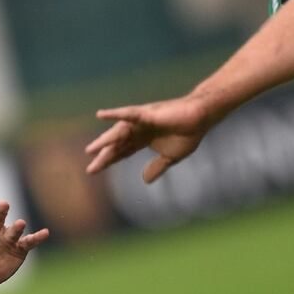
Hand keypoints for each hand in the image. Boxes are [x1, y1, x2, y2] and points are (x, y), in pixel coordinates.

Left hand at [85, 94, 215, 182]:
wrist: (202, 119)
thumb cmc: (188, 133)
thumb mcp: (170, 157)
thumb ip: (157, 167)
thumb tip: (145, 180)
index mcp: (142, 140)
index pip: (122, 152)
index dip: (109, 161)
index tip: (93, 171)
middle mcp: (138, 130)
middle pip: (117, 145)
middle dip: (104, 157)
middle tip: (90, 170)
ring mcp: (141, 121)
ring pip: (119, 132)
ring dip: (105, 141)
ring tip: (91, 151)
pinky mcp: (147, 113)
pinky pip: (128, 113)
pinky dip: (114, 114)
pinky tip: (101, 115)